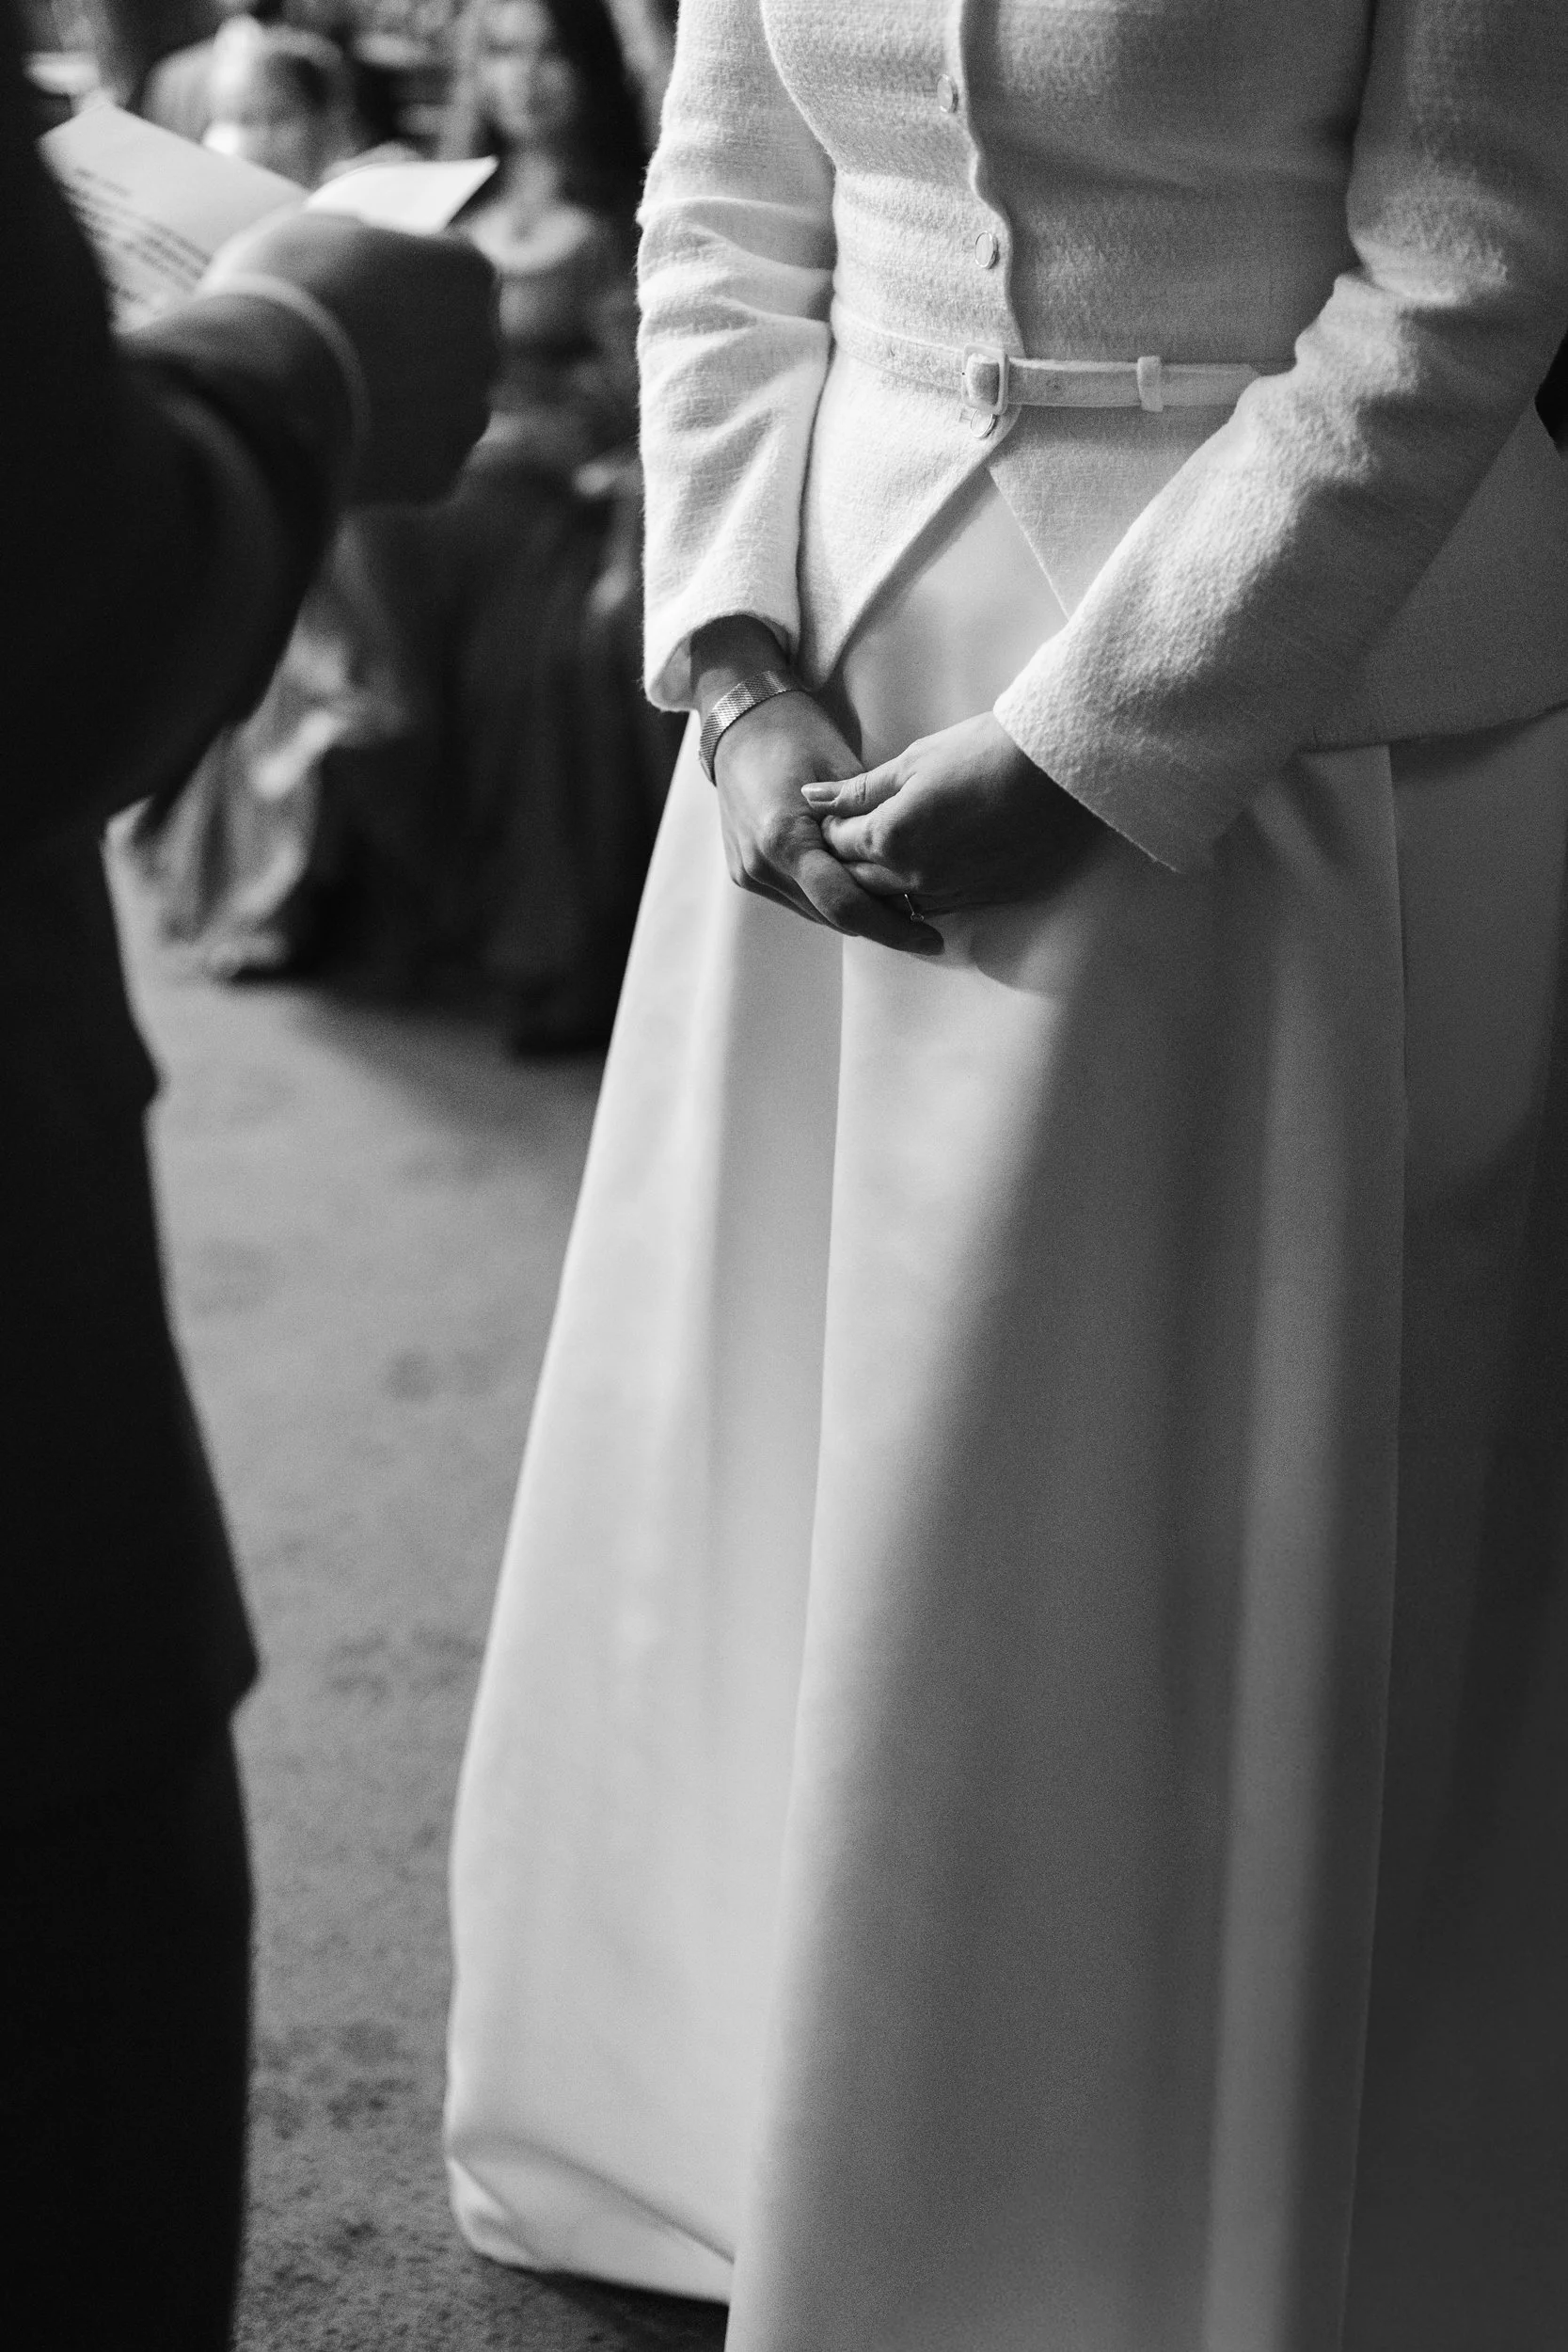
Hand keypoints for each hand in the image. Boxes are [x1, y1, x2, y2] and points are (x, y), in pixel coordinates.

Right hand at [203, 211, 496, 504]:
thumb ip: (362, 244)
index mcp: (469, 271)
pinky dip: (395, 457)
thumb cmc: (282, 293)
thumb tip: (364, 260)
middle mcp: (487, 345)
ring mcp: (469, 416)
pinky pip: (423, 462)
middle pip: (462, 344)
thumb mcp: (313, 231)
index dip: (416, 281)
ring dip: (413, 405)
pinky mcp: (443, 474)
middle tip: (366, 352)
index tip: (383, 293)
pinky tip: (350, 442)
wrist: (264, 389)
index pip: (457, 272)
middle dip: (423, 347)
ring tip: (350, 402)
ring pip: (448, 409)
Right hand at [690, 618, 941, 955]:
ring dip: (856, 911)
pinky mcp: (745, 873)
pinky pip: (799, 900)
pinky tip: (858, 885)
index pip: (845, 905)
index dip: (892, 929)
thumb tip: (913, 870)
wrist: (739, 723)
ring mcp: (749, 873)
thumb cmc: (796, 734)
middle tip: (924, 921)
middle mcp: (761, 865)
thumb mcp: (845, 771)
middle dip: (880, 921)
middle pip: (833, 916)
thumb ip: (872, 827)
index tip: (929, 939)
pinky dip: (830, 897)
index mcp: (783, 839)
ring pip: (817, 914)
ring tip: (897, 904)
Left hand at [804, 713, 1101, 912]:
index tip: (841, 811)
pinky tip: (930, 866)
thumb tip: (810, 798)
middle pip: (860, 882)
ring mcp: (950, 892)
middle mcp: (914, 877)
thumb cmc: (983, 752)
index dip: (833, 826)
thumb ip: (858, 789)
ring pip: (897, 902)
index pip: (839, 844)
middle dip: (850, 861)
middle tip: (856, 836)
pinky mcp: (984, 898)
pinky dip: (923, 891)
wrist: (1056, 769)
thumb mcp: (913, 761)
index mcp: (889, 838)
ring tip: (892, 853)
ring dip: (885, 883)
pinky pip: (937, 906)